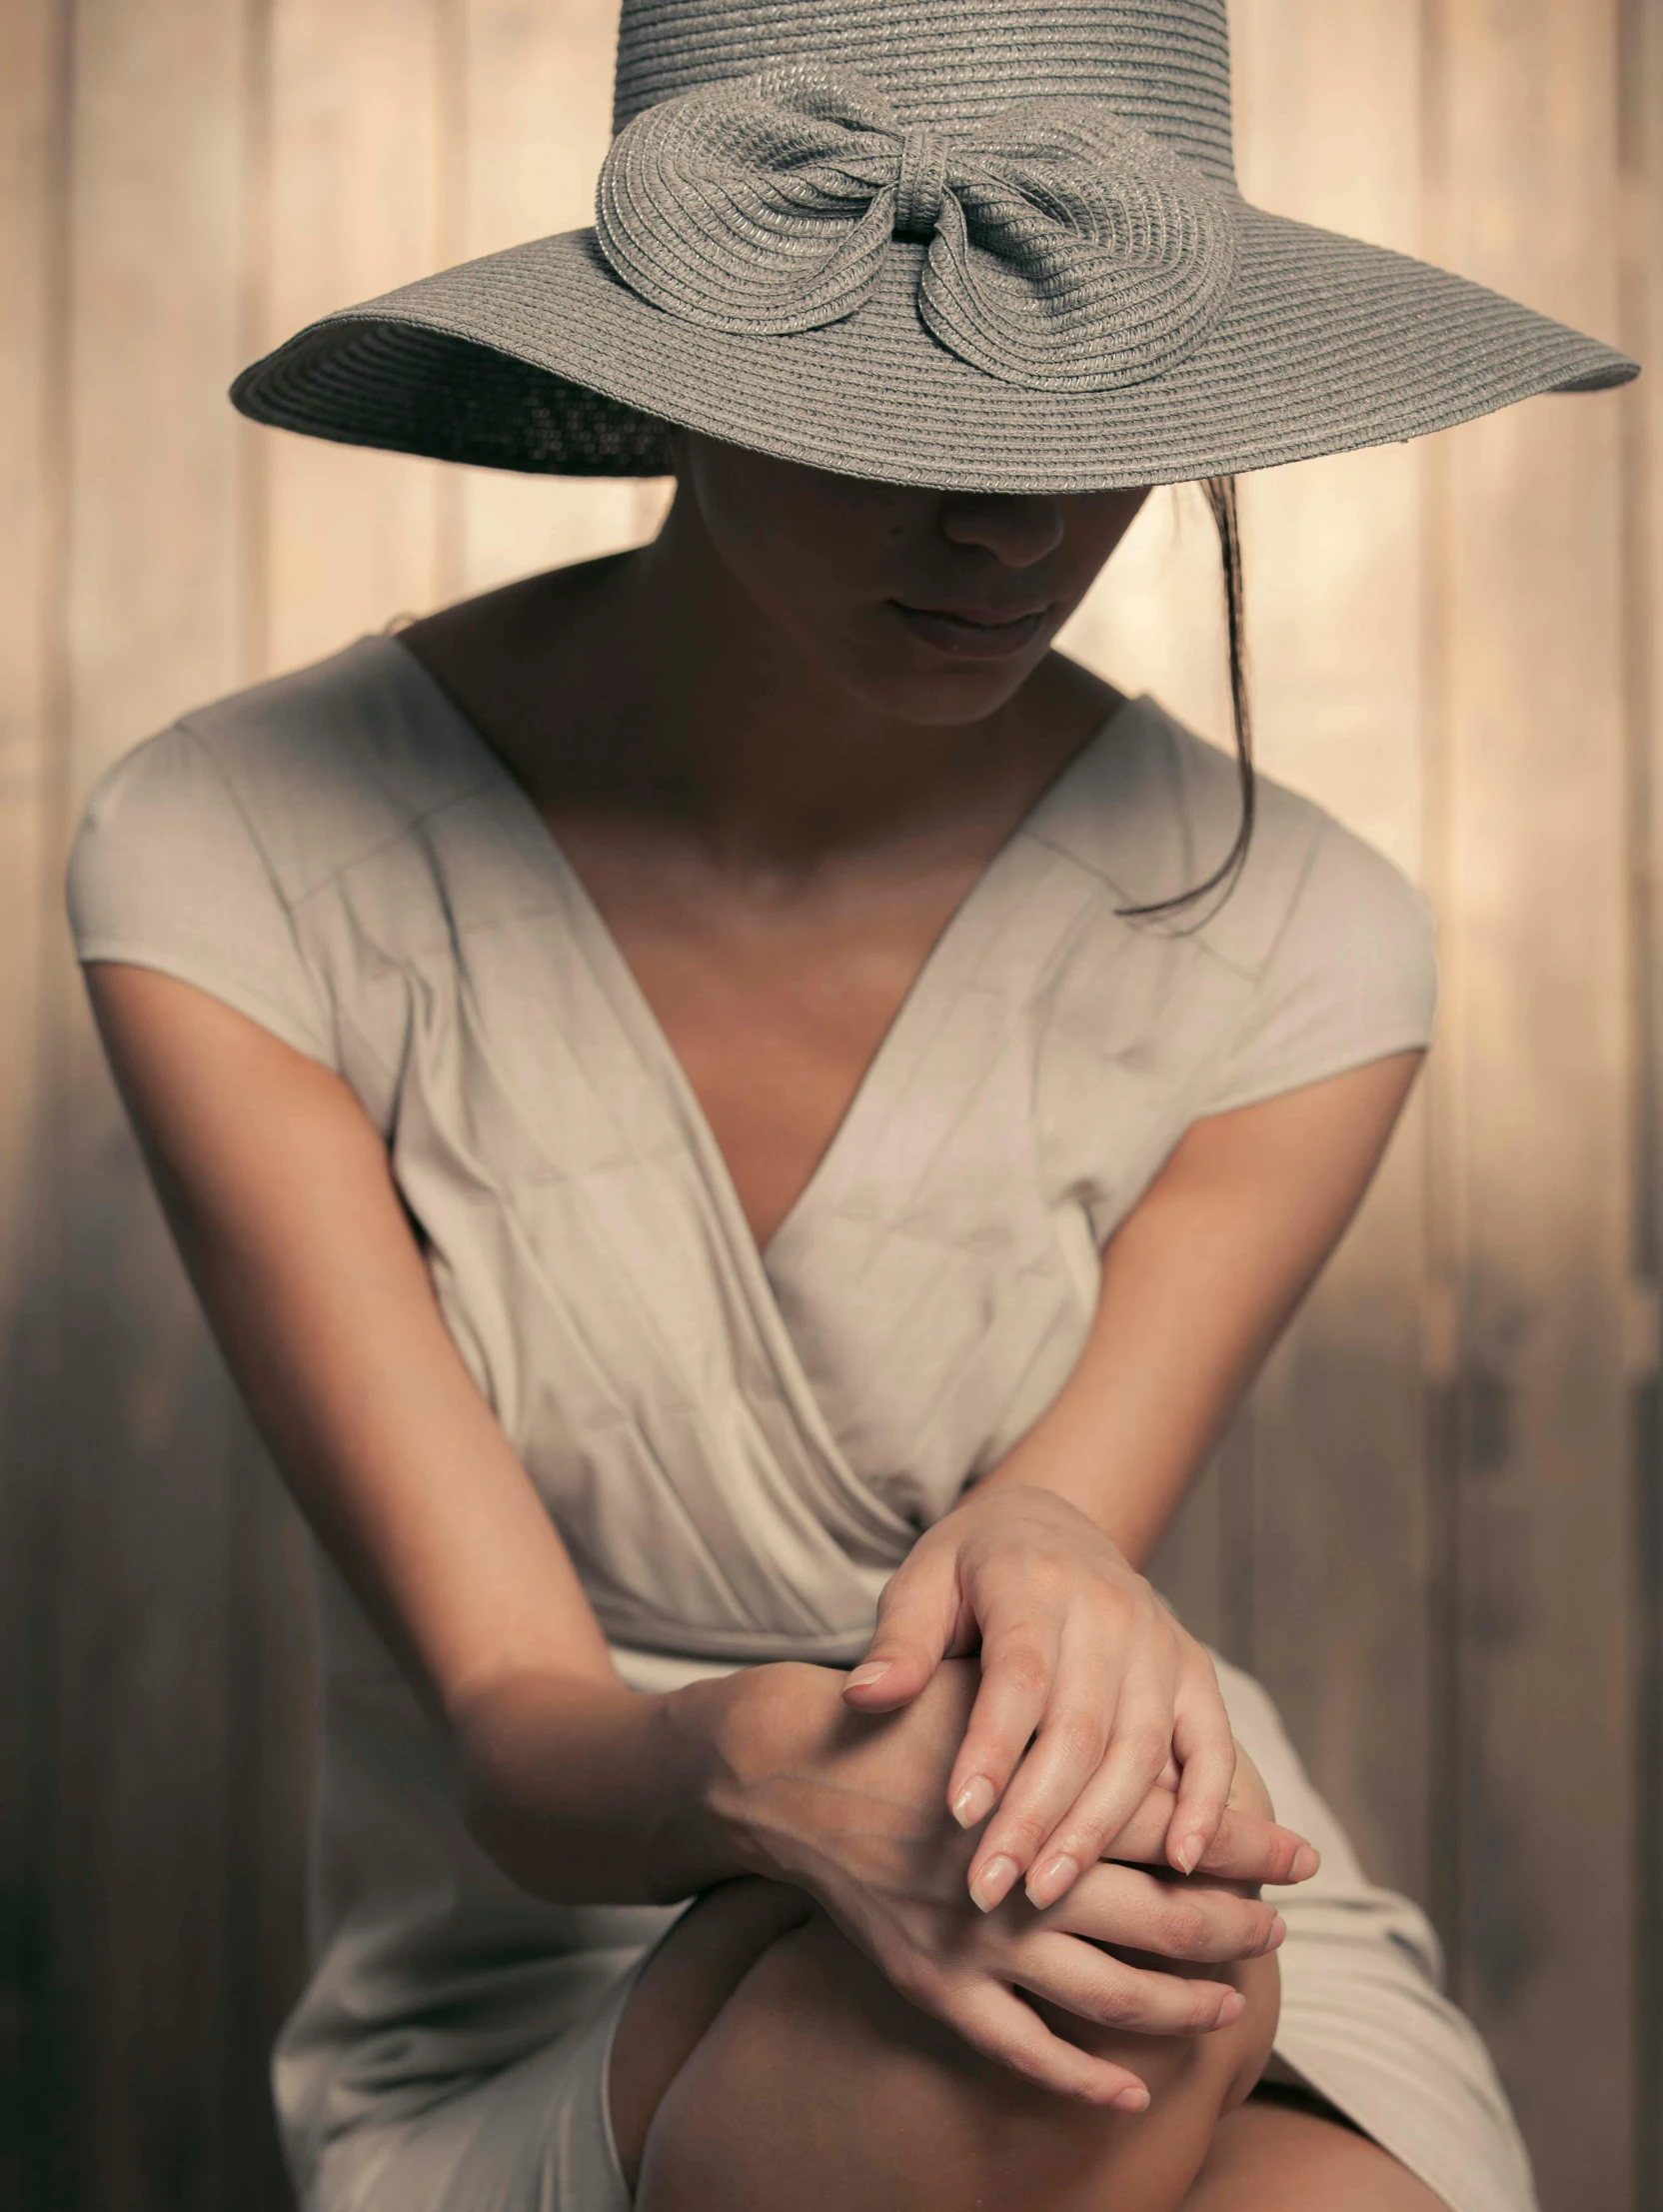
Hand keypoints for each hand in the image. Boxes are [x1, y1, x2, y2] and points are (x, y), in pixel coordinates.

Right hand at [708, 1658, 1311, 2106]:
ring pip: (1110, 1991)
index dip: (1242, 1842)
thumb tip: (1158, 1740)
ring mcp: (982, 1941)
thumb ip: (1067, 1723)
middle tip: (1277, 1928)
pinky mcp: (937, 1986)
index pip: (1171, 1824)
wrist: (786, 1770)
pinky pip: (1024, 2049)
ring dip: (1180, 2002)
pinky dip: (1084, 2074)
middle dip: (1231, 1922)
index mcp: (1043, 1793)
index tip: (1300, 1852)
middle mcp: (1025, 1872)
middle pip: (1160, 1913)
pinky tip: (1130, 2089)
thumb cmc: (898, 1722)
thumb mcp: (988, 1695)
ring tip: (1227, 2004)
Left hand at [841, 1485, 1250, 1912]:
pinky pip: (1213, 1744)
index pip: (1019, 1674)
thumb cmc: (968, 1571)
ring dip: (1098, 1829)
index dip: (992, 1748)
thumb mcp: (920, 1585)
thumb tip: (865, 1697)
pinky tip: (1180, 1864)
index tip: (960, 1817)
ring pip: (1140, 1749)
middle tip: (989, 1889)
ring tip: (1046, 1892)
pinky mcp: (1193, 1670)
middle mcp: (1107, 1608)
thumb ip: (899, 1643)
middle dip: (1035, 1816)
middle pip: (1079, 1727)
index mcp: (1032, 1581)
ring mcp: (1158, 1640)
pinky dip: (1207, 1805)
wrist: (1046, 1524)